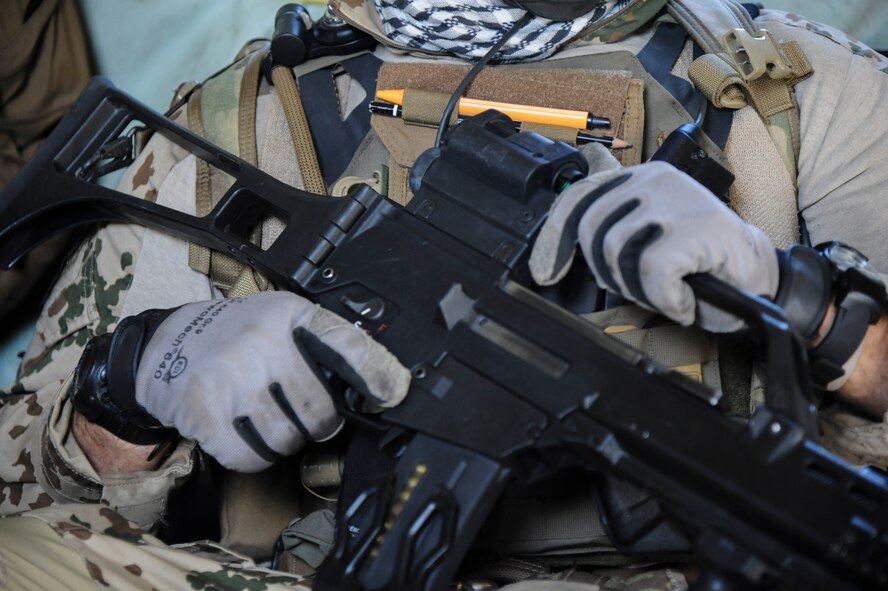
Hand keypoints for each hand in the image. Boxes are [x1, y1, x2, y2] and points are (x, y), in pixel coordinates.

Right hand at [133, 292, 409, 471]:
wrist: (164, 346)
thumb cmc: (234, 337)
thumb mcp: (281, 319)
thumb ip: (325, 341)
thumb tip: (380, 377)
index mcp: (289, 316)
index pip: (348, 347)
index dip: (375, 376)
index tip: (390, 393)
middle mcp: (263, 342)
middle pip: (321, 412)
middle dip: (314, 422)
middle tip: (293, 409)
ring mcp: (232, 376)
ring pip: (288, 440)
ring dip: (281, 440)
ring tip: (262, 416)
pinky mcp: (205, 411)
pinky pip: (251, 457)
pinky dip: (250, 454)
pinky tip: (240, 431)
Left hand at [531, 148, 778, 330]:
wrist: (757, 278)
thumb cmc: (700, 263)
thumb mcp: (645, 239)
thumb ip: (609, 229)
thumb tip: (555, 240)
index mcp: (639, 180)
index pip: (578, 198)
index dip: (553, 239)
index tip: (545, 272)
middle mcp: (655, 181)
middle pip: (592, 231)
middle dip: (607, 272)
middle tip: (638, 286)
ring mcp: (676, 200)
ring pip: (618, 253)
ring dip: (640, 288)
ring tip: (668, 290)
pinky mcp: (695, 227)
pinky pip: (652, 272)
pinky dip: (666, 298)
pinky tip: (684, 299)